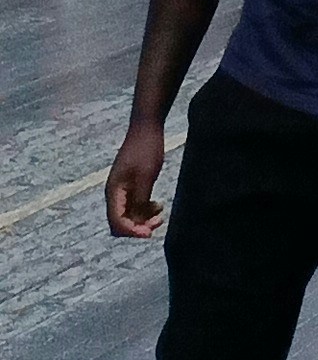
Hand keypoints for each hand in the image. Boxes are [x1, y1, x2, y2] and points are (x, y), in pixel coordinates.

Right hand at [106, 116, 167, 239]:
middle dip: (138, 227)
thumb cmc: (146, 148)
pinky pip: (135, 205)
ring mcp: (122, 189)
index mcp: (114, 191)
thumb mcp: (146, 176)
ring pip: (129, 215)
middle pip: (121, 222)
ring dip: (143, 219)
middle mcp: (115, 193)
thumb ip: (140, 200)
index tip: (148, 233)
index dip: (131, 231)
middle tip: (157, 224)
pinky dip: (145, 209)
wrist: (147, 126)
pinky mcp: (131, 184)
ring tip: (160, 215)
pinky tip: (158, 206)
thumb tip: (137, 221)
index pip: (117, 221)